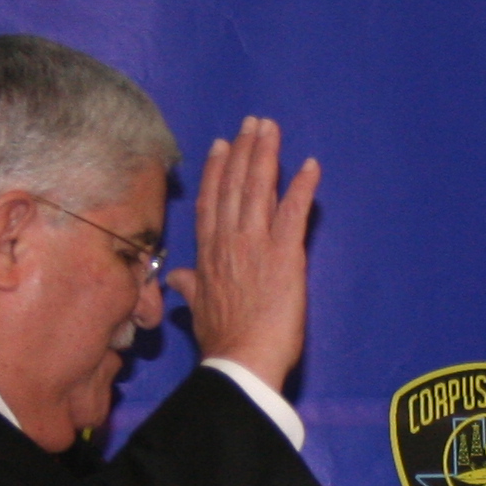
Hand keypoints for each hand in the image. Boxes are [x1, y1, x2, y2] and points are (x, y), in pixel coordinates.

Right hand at [168, 117, 317, 387]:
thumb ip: (189, 288)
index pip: (211, 202)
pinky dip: (303, 187)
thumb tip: (175, 279)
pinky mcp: (284, 253)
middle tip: (252, 123)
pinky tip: (311, 165)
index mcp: (208, 254)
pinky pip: (294, 211)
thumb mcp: (197, 310)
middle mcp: (228, 241)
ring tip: (271, 128)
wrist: (241, 361)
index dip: (216, 171)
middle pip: (234, 186)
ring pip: (259, 189)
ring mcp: (255, 244)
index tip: (220, 145)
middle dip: (243, 151)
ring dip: (266, 155)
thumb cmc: (222, 342)